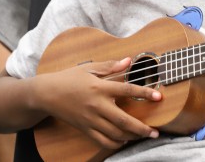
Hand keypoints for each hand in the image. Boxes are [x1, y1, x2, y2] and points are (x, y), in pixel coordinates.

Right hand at [35, 57, 160, 148]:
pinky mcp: (85, 128)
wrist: (46, 94)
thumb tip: (129, 60)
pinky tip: (124, 140)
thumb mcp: (88, 68)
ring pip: (115, 133)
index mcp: (99, 87)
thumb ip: (110, 66)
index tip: (158, 97)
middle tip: (155, 132)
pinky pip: (102, 141)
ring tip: (144, 136)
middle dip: (141, 128)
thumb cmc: (68, 78)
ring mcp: (90, 119)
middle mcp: (97, 105)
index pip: (126, 90)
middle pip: (123, 120)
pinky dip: (115, 143)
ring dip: (131, 136)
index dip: (144, 93)